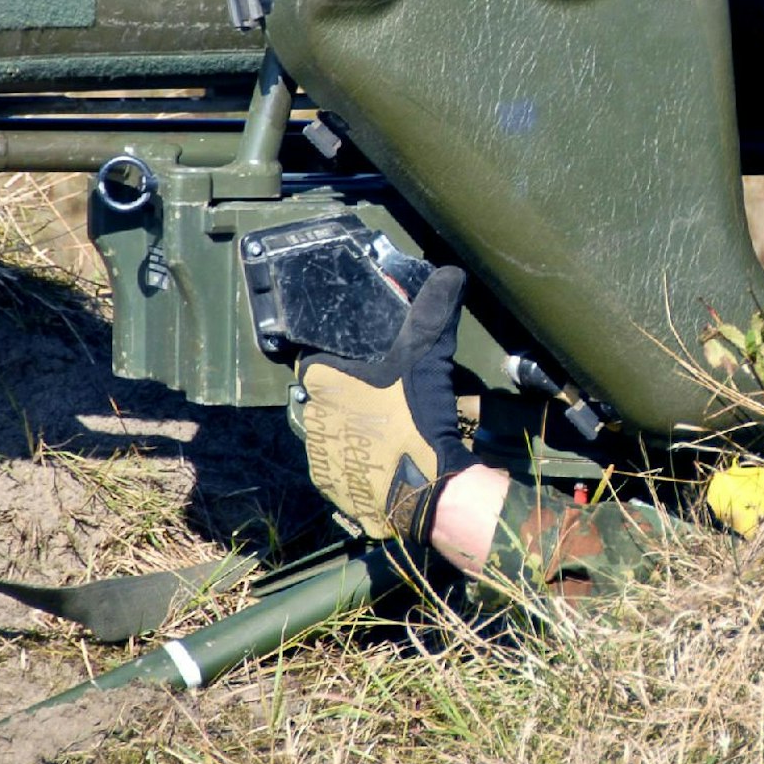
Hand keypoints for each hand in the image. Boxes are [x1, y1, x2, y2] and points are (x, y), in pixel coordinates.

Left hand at [296, 266, 477, 542]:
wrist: (423, 491)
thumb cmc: (415, 417)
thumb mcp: (428, 357)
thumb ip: (434, 313)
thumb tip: (452, 273)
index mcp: (323, 380)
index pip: (316, 358)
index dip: (340, 358)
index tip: (366, 362)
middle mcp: (311, 415)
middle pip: (324, 394)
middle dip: (348, 393)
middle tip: (383, 394)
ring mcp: (319, 454)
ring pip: (330, 429)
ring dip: (350, 426)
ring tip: (386, 427)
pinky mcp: (330, 485)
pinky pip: (338, 463)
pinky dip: (355, 458)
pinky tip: (382, 456)